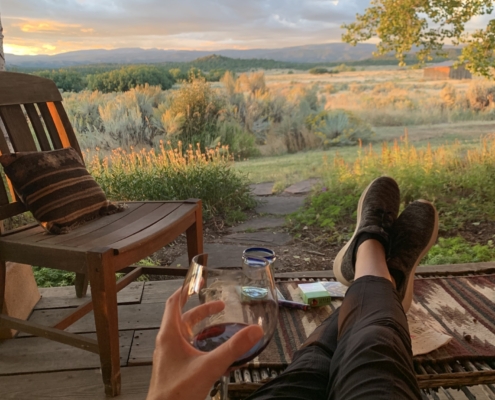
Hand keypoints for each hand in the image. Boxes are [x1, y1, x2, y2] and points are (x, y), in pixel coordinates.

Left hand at [147, 288, 263, 399]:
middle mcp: (167, 343)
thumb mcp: (209, 366)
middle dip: (202, 311)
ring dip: (202, 328)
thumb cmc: (176, 393)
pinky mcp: (175, 368)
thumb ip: (233, 349)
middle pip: (184, 318)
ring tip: (220, 326)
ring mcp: (170, 356)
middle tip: (220, 305)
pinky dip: (201, 344)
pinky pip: (188, 349)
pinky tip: (216, 352)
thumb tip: (254, 331)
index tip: (197, 281)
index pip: (173, 303)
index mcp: (169, 335)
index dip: (185, 290)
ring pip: (186, 334)